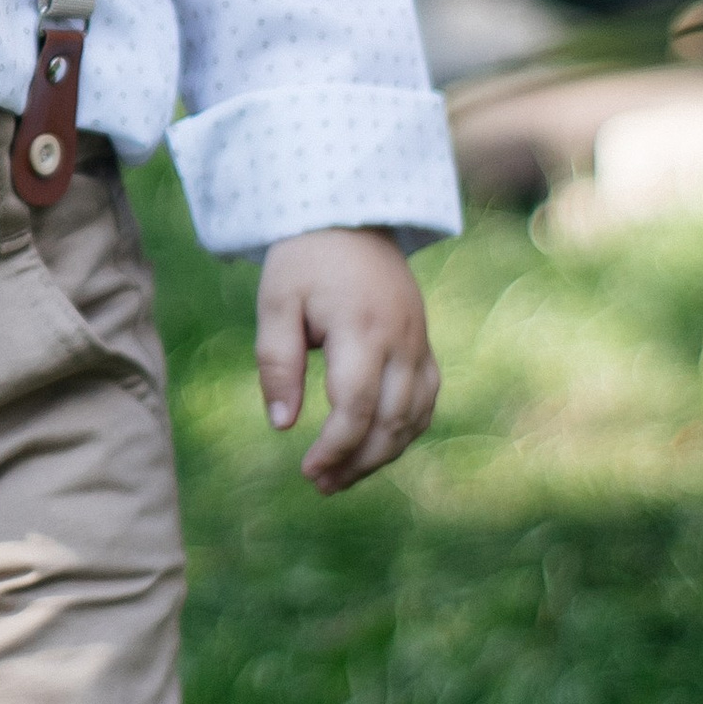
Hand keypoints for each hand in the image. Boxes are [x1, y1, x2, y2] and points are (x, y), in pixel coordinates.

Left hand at [256, 228, 437, 493]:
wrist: (349, 218)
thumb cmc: (305, 261)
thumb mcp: (276, 303)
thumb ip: (277, 363)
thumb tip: (282, 425)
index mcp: (362, 329)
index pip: (356, 407)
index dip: (335, 448)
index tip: (307, 471)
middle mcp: (401, 340)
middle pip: (391, 422)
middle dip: (357, 462)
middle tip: (320, 485)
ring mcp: (419, 343)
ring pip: (414, 417)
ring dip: (381, 454)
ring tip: (341, 477)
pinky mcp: (424, 344)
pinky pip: (426, 400)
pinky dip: (405, 430)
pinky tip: (374, 447)